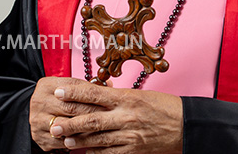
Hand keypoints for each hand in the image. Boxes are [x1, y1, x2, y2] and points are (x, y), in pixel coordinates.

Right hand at [30, 76, 107, 151]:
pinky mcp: (38, 137)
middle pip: (71, 108)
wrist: (35, 110)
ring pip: (66, 126)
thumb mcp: (67, 86)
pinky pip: (60, 141)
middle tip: (109, 116)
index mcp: (47, 85)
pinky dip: (75, 141)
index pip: (73, 89)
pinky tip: (88, 139)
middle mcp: (39, 102)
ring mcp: (37, 121)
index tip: (108, 100)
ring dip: (84, 129)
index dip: (92, 94)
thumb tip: (110, 85)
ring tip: (101, 129)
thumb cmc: (58, 97)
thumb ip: (85, 86)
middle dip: (92, 112)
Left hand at [49, 80, 182, 152]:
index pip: (95, 93)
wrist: (184, 124)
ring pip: (97, 139)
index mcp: (127, 97)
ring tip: (64, 140)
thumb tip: (97, 97)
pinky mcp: (133, 150)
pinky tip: (86, 152)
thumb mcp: (140, 95)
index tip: (59, 91)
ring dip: (79, 140)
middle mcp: (126, 116)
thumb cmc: (163, 106)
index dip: (74, 93)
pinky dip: (96, 152)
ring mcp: (129, 135)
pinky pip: (109, 153)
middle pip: (91, 119)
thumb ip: (118, 98)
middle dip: (70, 122)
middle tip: (53, 123)